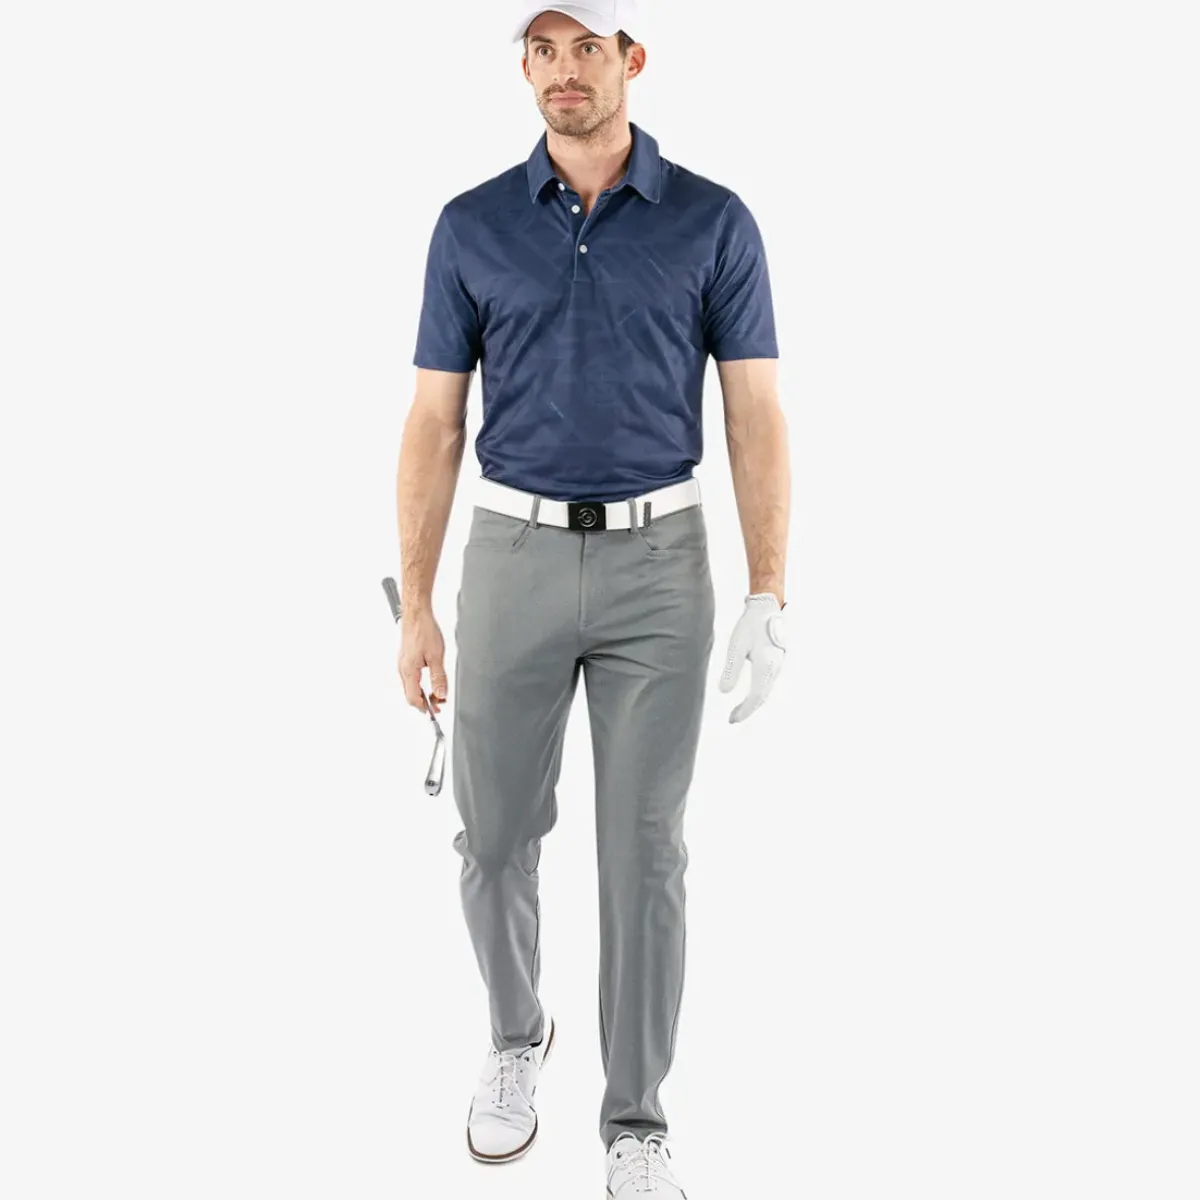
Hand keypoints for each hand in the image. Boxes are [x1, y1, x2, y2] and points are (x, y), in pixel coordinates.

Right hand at [398, 606, 447, 715]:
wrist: (416, 615)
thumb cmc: (424, 631)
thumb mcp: (436, 656)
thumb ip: (439, 677)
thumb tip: (441, 694)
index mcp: (408, 671)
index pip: (413, 698)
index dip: (424, 708)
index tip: (436, 710)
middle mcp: (402, 669)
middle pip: (411, 695)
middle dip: (425, 702)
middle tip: (440, 703)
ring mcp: (403, 664)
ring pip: (411, 687)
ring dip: (423, 693)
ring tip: (438, 692)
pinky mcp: (406, 660)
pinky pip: (411, 678)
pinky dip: (421, 684)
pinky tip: (430, 681)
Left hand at [718, 593, 786, 722]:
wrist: (767, 608)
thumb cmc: (751, 625)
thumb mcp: (736, 646)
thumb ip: (731, 670)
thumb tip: (724, 691)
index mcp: (766, 667)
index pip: (756, 697)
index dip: (744, 711)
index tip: (732, 719)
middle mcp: (775, 669)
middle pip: (762, 697)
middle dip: (748, 710)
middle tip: (733, 719)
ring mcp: (778, 666)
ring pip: (766, 691)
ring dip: (753, 703)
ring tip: (739, 710)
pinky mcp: (777, 662)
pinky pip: (768, 684)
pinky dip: (759, 694)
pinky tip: (750, 695)